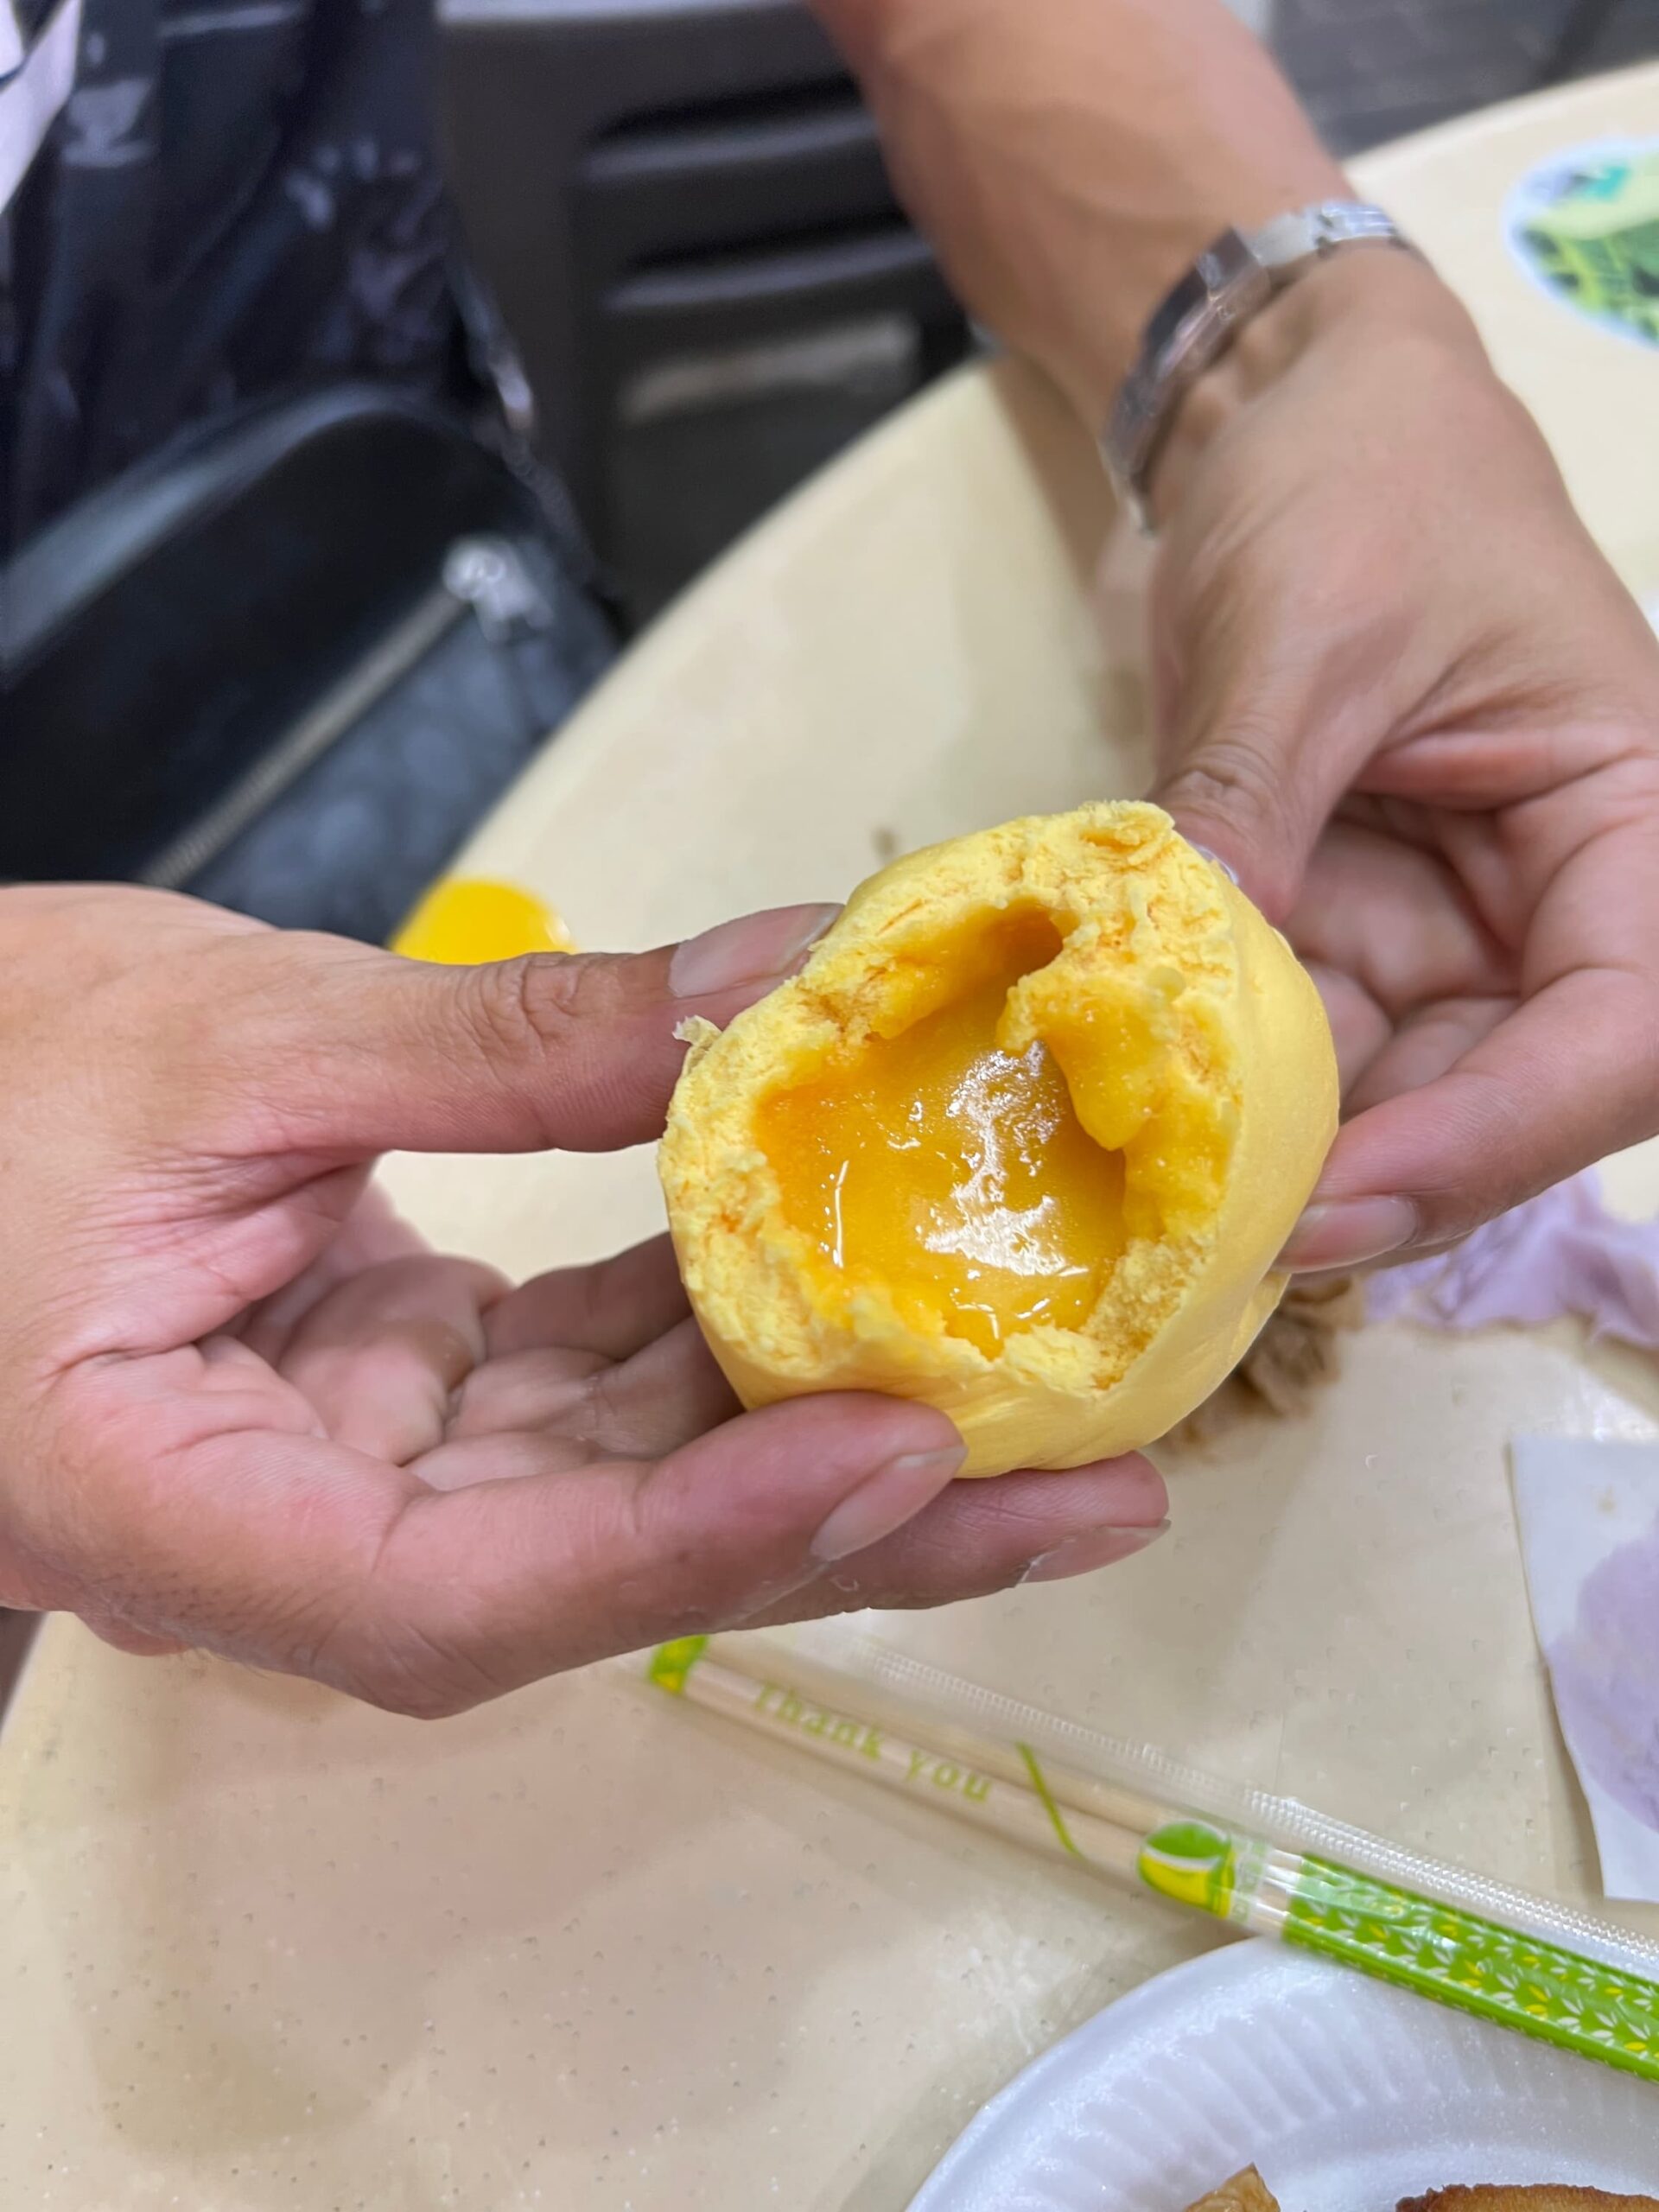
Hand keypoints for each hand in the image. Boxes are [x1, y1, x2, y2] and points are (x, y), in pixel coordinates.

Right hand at [0, 887, 1164, 1714]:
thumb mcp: (227, 1032)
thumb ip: (510, 1043)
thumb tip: (775, 992)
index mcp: (184, 1514)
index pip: (467, 1593)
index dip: (693, 1542)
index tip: (893, 1450)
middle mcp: (296, 1530)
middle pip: (607, 1566)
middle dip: (853, 1520)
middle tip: (1093, 1480)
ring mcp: (361, 1459)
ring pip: (627, 1475)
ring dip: (824, 1416)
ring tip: (1048, 1387)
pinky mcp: (399, 1382)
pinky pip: (587, 1377)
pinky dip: (722, 1316)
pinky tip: (864, 1262)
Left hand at [1146, 249, 1658, 1269]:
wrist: (1291, 413)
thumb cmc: (1360, 476)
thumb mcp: (1306, 633)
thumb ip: (1252, 812)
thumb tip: (1167, 988)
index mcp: (1629, 828)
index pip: (1619, 1037)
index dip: (1489, 1144)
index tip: (1338, 1202)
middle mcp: (1549, 911)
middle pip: (1495, 1104)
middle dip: (1358, 1182)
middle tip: (1202, 1240)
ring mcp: (1439, 935)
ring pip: (1380, 1100)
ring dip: (1267, 1153)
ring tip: (1140, 1205)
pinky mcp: (1337, 937)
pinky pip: (1285, 1045)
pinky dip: (1207, 1085)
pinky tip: (1112, 1118)